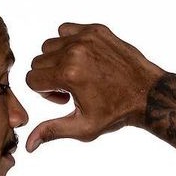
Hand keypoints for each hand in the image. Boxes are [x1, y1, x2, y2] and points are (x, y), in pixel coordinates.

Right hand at [24, 24, 165, 152]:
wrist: (146, 93)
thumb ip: (52, 131)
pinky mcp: (96, 30)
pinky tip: (83, 59)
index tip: (64, 98)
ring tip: (78, 74)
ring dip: (57, 60)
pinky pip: (65, 30)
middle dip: (49, 77)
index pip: (31, 79)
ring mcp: (86, 38)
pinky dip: (68, 43)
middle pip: (38, 62)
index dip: (44, 93)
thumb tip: (29, 145)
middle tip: (72, 89)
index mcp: (68, 75)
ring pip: (49, 46)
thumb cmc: (115, 112)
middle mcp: (75, 52)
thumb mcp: (83, 127)